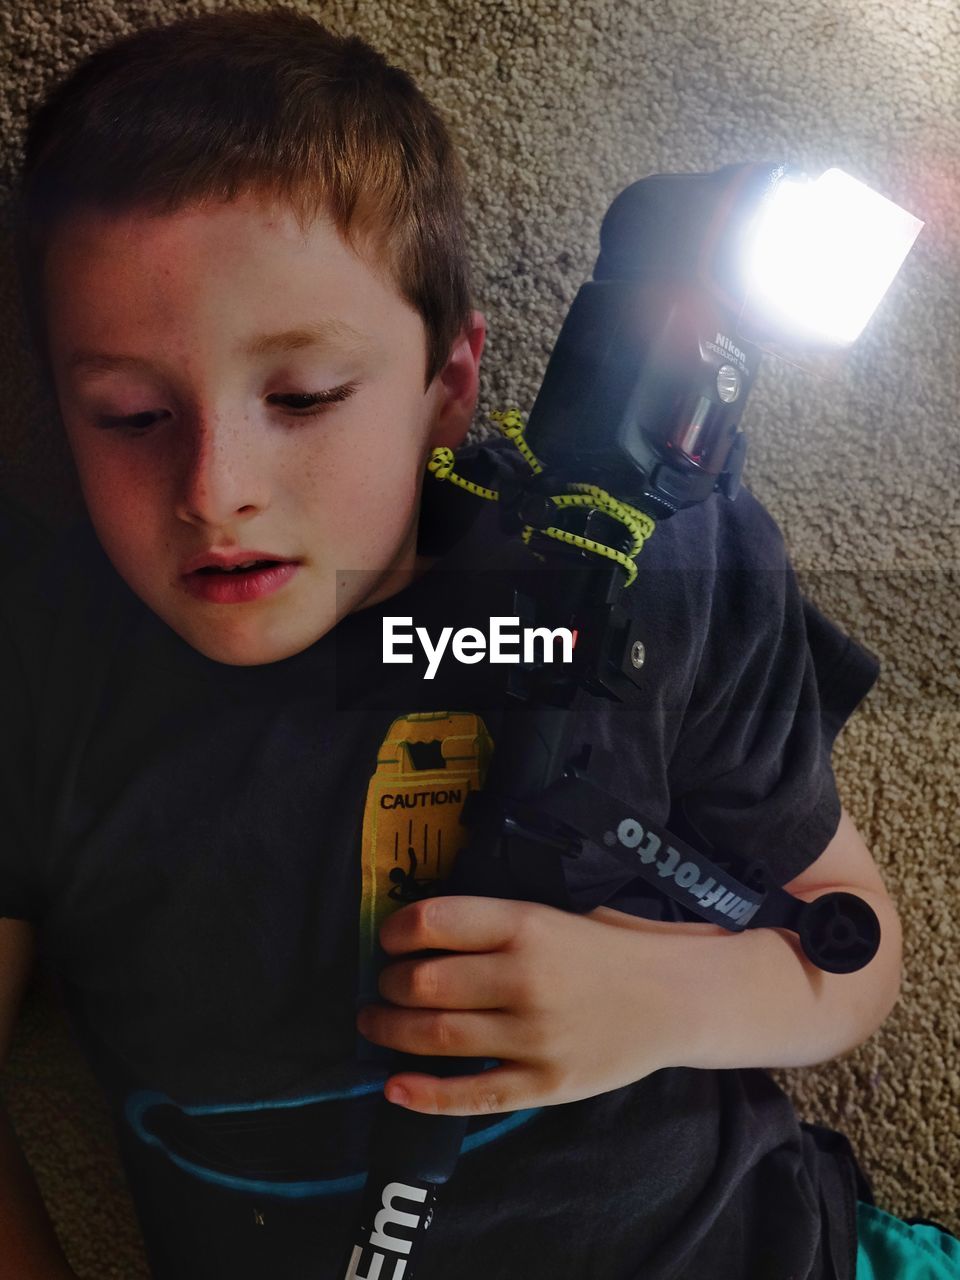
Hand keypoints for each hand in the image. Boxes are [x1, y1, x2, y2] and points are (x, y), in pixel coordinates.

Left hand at [355, 894, 686, 1116]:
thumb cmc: (607, 948)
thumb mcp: (553, 914)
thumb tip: (419, 936)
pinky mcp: (546, 1085)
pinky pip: (473, 1095)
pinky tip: (393, 1088)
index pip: (435, 921)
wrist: (677, 996)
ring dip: (391, 1030)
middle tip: (384, 984)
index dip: (396, 931)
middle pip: (426, 982)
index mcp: (526, 924)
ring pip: (438, 1036)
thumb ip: (494, 925)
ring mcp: (535, 1037)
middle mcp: (526, 978)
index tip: (388, 940)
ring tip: (374, 1023)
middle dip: (390, 984)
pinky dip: (425, 1095)